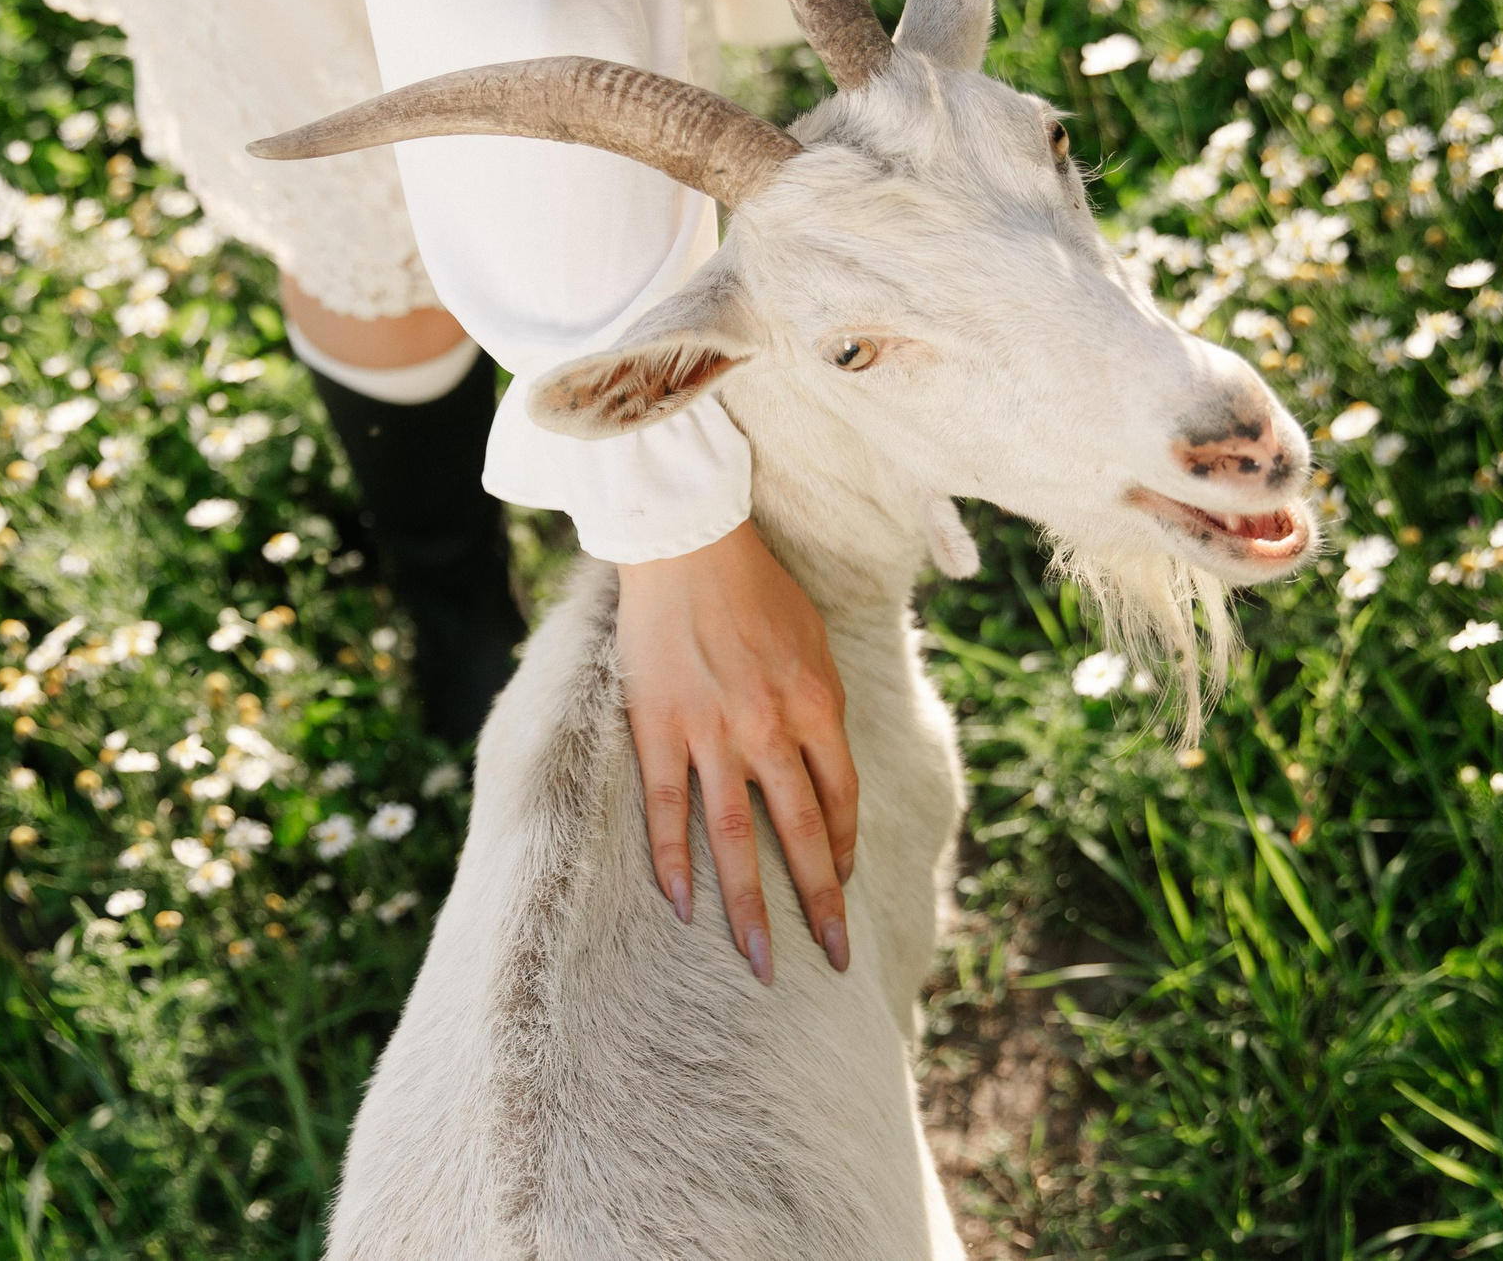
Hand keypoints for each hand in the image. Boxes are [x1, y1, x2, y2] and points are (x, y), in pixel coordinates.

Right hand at [616, 519, 857, 984]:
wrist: (687, 541)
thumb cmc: (756, 586)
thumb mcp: (813, 642)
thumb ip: (819, 705)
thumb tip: (824, 765)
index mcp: (819, 704)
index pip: (841, 799)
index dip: (844, 850)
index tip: (843, 887)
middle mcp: (771, 727)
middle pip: (801, 833)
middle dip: (820, 903)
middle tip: (834, 959)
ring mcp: (712, 732)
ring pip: (736, 837)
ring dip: (750, 905)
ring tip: (762, 961)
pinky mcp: (658, 728)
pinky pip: (666, 810)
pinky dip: (674, 861)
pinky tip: (683, 906)